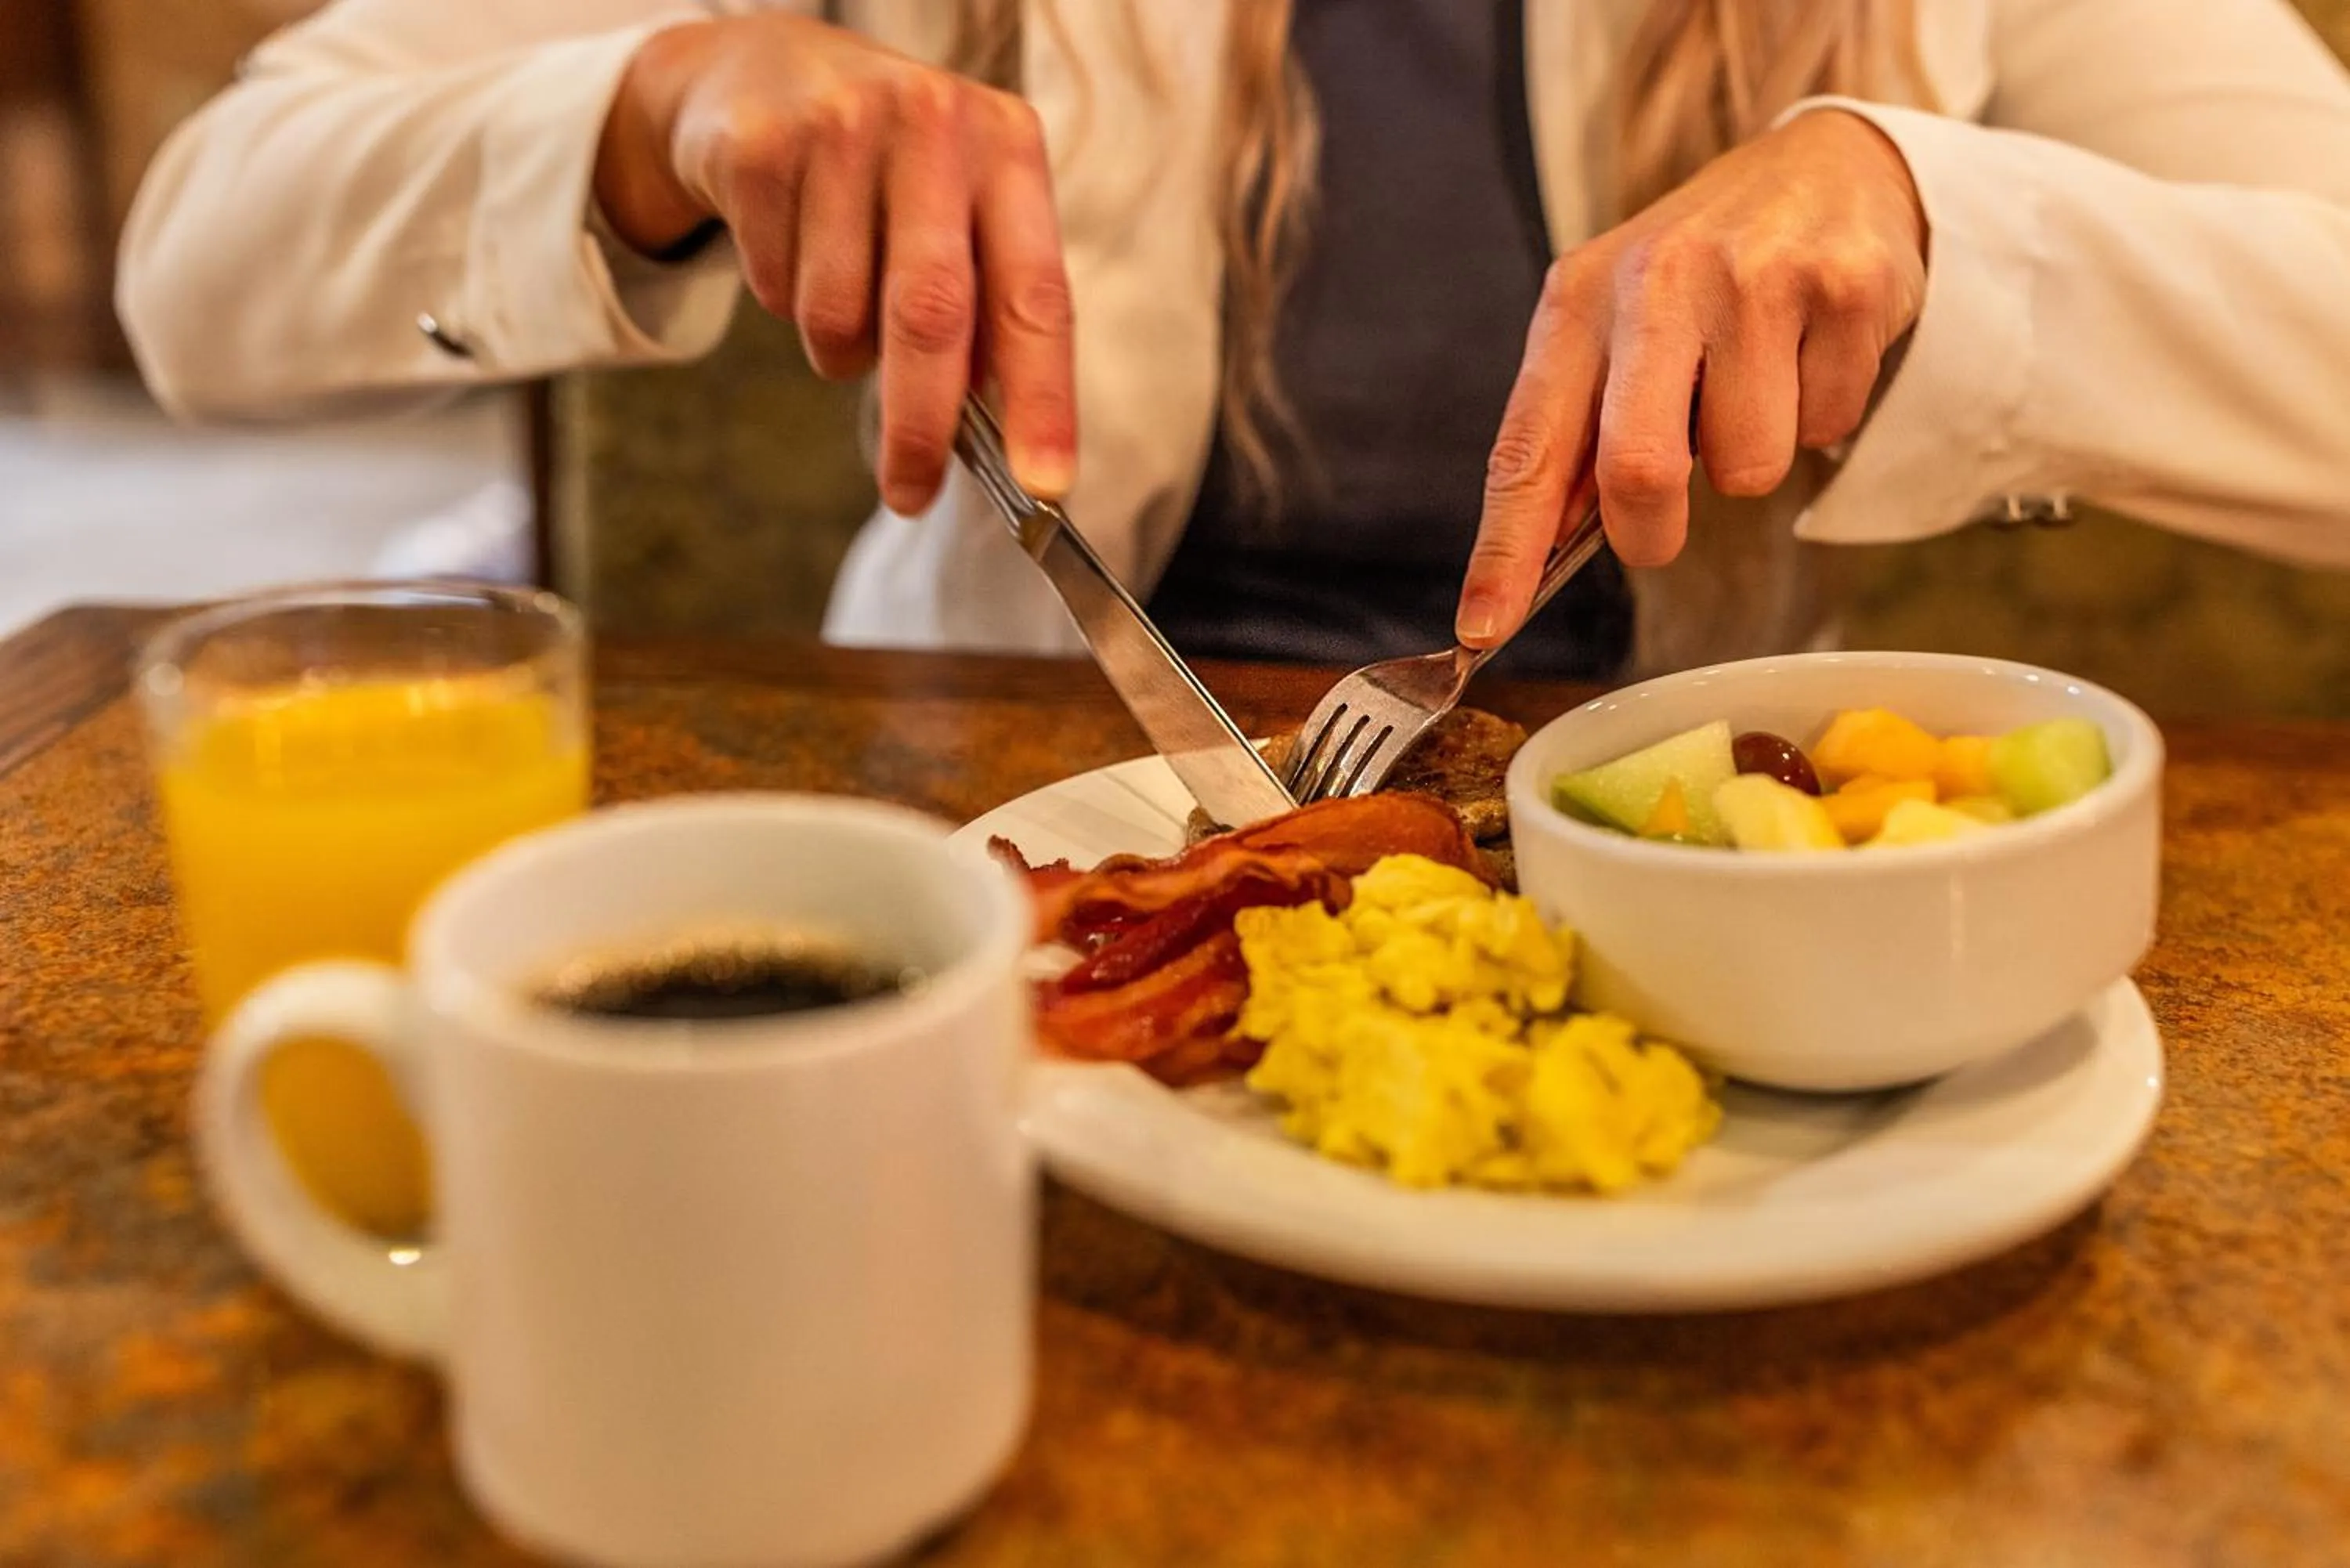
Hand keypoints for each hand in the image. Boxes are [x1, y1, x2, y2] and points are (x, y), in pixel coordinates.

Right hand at [595, 15, 1075, 513]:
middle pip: (931, 315)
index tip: (1045, 484)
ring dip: (841, 351)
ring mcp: (842, 128)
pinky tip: (795, 246)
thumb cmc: (892, 171)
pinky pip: (777, 291)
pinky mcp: (761, 148)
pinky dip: (786, 303)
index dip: (1043, 400)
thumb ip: (988, 308)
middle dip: (920, 425)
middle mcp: (934, 125)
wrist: (764, 72)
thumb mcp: (963, 209)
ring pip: (839, 315)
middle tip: (910, 492)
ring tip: (845, 301)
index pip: (1037, 297)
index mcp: (1008, 148)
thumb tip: (1000, 441)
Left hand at [1457, 109, 1927, 644]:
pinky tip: (1810, 354)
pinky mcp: (1845, 291)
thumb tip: (1535, 556)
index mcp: (1580, 301)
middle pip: (1641, 473)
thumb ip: (1577, 429)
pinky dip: (1819, 416)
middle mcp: (1660, 281)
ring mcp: (1757, 282)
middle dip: (1652, 531)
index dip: (1504, 550)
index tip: (1481, 626)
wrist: (1825, 166)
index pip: (1528, 448)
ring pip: (1748, 468)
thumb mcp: (1616, 325)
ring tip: (1756, 387)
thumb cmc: (1703, 274)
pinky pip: (1827, 427)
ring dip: (1753, 459)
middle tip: (1663, 525)